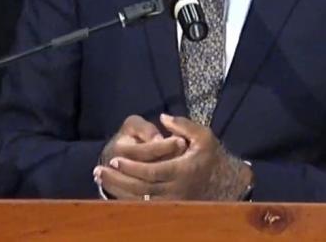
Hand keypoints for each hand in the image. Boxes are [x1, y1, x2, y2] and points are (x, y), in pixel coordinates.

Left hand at [96, 114, 251, 200]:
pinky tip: (112, 190)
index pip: (152, 171)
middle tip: (99, 170)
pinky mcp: (170, 208)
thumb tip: (163, 118)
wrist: (226, 183)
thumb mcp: (203, 135)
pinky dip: (126, 200)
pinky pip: (144, 207)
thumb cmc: (211, 156)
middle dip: (118, 179)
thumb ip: (183, 125)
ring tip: (100, 178)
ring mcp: (173, 202)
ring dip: (118, 190)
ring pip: (140, 200)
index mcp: (183, 170)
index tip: (115, 159)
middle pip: (142, 188)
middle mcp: (177, 190)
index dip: (132, 167)